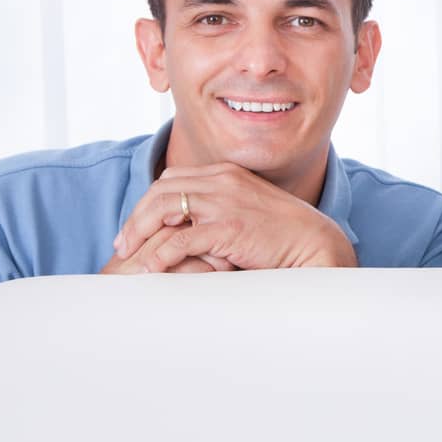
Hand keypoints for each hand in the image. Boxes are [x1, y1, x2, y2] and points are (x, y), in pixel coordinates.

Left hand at [112, 163, 356, 272]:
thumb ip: (223, 208)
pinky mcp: (228, 228)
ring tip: (130, 257)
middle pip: (160, 190)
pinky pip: (180, 238)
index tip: (137, 228)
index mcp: (227, 173)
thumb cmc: (285, 235)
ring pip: (163, 208)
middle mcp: (222, 181)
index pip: (172, 179)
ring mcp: (225, 202)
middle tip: (124, 245)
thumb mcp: (250, 209)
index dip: (148, 203)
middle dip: (136, 217)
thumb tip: (196, 226)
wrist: (317, 244)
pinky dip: (160, 254)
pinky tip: (152, 268)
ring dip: (140, 233)